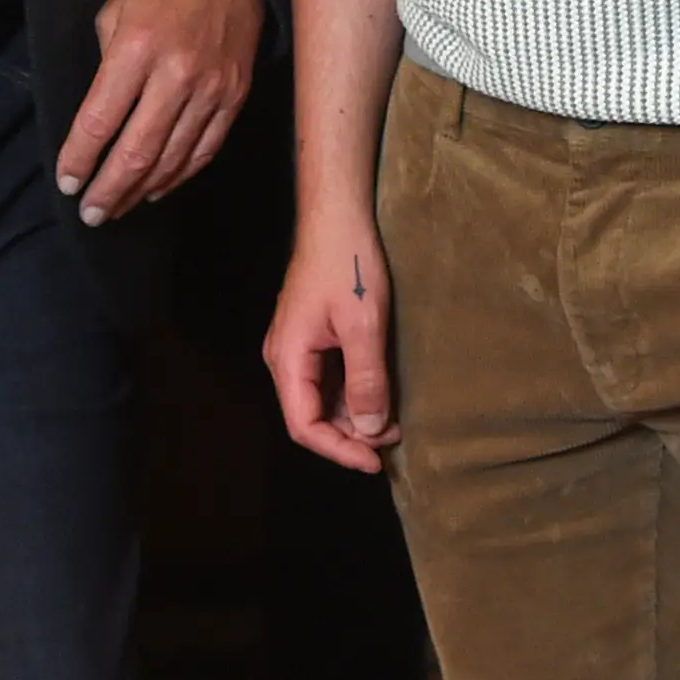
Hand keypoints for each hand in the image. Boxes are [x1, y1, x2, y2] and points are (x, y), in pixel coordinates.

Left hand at [56, 0, 262, 225]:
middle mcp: (176, 74)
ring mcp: (210, 90)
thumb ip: (105, 69)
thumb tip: (99, 123)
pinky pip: (204, 150)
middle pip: (137, 151)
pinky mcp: (234, 98)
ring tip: (117, 208)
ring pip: (171, 159)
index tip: (67, 183)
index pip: (100, 120)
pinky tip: (156, 188)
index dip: (80, 159)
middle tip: (90, 214)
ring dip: (140, 191)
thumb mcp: (114, 12)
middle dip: (108, 190)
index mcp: (136, 49)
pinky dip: (178, 175)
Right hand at [265, 215, 397, 472]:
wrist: (337, 217)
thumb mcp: (364, 325)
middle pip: (311, 416)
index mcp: (287, 359)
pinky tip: (380, 396)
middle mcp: (284, 358)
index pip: (305, 425)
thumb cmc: (348, 264)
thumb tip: (372, 431)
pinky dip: (353, 395)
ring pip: (321, 400)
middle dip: (351, 435)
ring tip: (394, 422)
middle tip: (395, 440)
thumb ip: (366, 380)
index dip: (339, 450)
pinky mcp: (312, 338)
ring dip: (355, 417)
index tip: (376, 462)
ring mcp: (296, 348)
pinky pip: (328, 380)